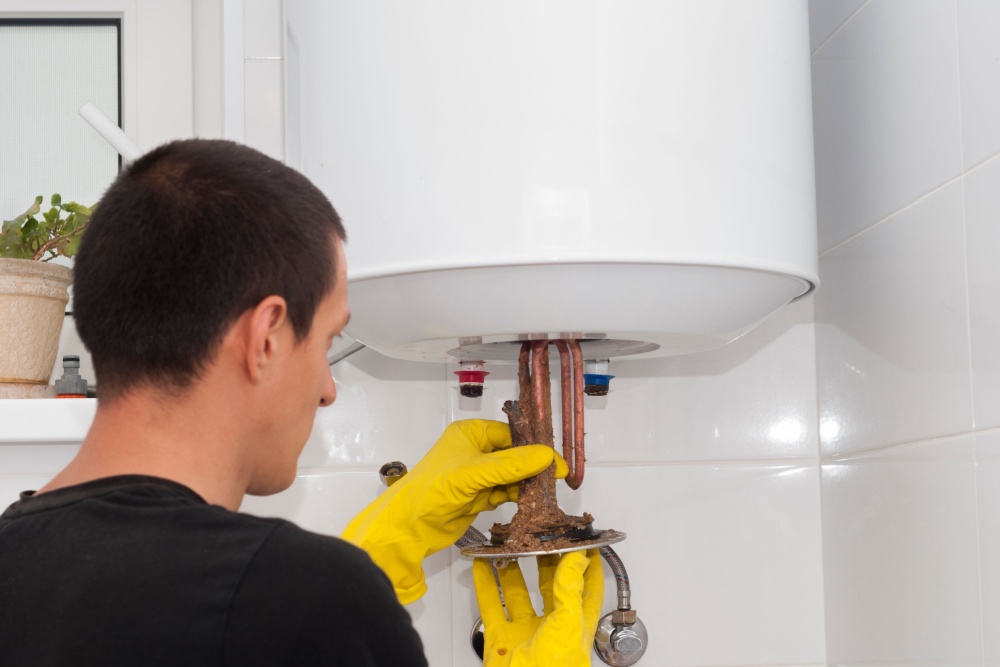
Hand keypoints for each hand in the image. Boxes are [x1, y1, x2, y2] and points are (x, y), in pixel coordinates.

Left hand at [342, 419, 566, 603]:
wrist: (409, 527)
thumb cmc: (433, 490)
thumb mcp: (474, 473)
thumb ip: (511, 465)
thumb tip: (546, 456)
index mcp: (470, 434)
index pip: (511, 435)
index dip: (534, 448)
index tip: (555, 462)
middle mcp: (474, 451)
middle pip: (514, 455)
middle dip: (533, 468)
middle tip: (556, 480)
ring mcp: (476, 475)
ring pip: (511, 476)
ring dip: (526, 485)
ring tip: (544, 495)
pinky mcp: (478, 496)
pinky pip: (504, 492)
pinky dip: (516, 497)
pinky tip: (529, 503)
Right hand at [474, 549, 603, 666]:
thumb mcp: (568, 624)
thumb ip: (570, 588)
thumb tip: (577, 557)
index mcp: (576, 623)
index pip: (586, 587)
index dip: (586, 565)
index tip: (583, 542)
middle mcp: (551, 625)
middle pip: (550, 584)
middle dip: (545, 560)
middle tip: (539, 536)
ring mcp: (524, 631)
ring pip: (517, 591)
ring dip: (512, 568)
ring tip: (509, 545)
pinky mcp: (500, 637)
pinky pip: (492, 605)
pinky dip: (485, 584)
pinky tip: (482, 566)